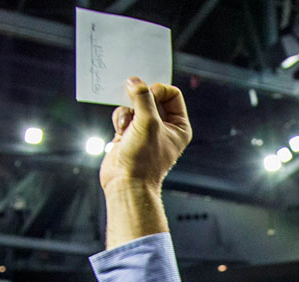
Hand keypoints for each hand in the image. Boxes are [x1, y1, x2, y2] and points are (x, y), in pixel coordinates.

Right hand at [99, 78, 192, 193]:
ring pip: (135, 104)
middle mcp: (164, 127)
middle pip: (152, 97)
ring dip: (128, 110)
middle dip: (139, 98)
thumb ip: (142, 97)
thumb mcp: (148, 122)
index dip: (159, 90)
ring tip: (126, 124)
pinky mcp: (129, 133)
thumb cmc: (143, 158)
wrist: (126, 183)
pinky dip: (120, 118)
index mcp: (179, 126)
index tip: (148, 95)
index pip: (172, 93)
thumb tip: (133, 80)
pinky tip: (120, 130)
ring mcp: (146, 130)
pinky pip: (124, 114)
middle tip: (131, 99)